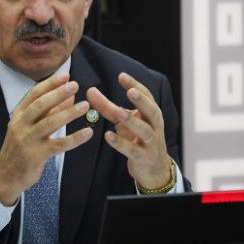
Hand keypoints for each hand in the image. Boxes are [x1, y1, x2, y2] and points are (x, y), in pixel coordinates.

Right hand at [0, 72, 92, 205]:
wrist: (5, 176)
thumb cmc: (21, 148)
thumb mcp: (30, 127)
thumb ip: (49, 112)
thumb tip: (69, 96)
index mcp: (18, 115)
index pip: (34, 94)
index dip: (50, 83)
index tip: (65, 75)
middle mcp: (20, 125)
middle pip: (41, 105)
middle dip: (59, 93)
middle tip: (75, 85)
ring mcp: (27, 140)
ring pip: (50, 123)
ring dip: (69, 113)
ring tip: (85, 106)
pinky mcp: (36, 156)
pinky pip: (58, 145)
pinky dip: (74, 138)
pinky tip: (87, 133)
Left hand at [86, 72, 171, 189]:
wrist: (154, 167)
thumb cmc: (138, 138)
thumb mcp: (123, 120)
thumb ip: (107, 106)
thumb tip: (90, 91)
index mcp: (151, 113)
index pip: (147, 96)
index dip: (135, 85)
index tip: (122, 76)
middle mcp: (154, 125)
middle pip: (151, 110)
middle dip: (141, 101)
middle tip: (130, 91)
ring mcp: (150, 142)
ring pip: (144, 130)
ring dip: (132, 121)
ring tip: (119, 113)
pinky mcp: (142, 157)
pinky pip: (132, 150)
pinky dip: (120, 143)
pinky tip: (108, 135)